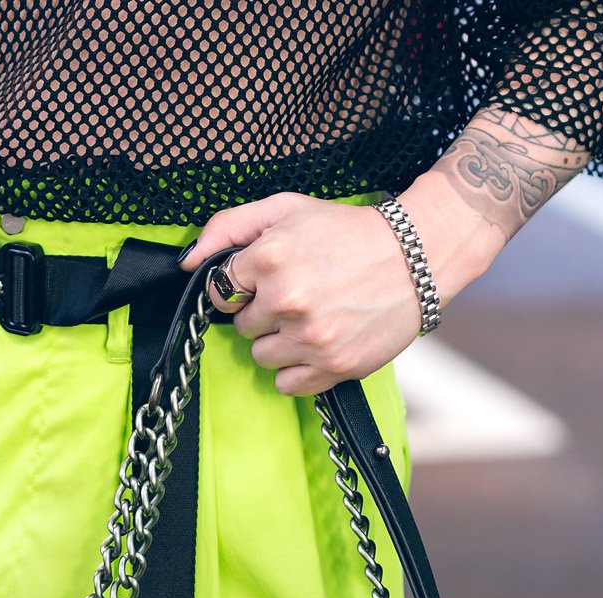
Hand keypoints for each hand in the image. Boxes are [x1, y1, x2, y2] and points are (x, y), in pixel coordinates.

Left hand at [177, 176, 502, 395]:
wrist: (416, 256)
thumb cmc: (349, 231)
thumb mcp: (286, 209)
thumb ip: (229, 227)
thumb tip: (187, 262)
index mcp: (269, 257)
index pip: (220, 291)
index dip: (243, 286)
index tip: (267, 280)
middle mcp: (286, 299)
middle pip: (243, 326)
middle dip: (264, 312)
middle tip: (300, 294)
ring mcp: (310, 337)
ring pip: (263, 357)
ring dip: (281, 342)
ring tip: (312, 318)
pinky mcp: (332, 366)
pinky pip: (288, 384)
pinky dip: (299, 370)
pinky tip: (319, 344)